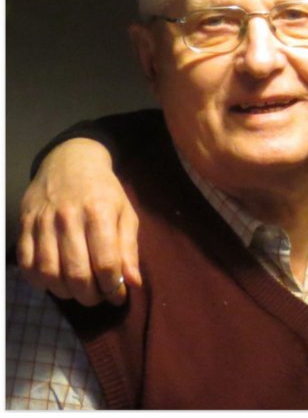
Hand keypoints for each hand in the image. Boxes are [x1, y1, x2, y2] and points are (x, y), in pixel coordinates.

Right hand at [17, 138, 141, 305]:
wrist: (70, 160)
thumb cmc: (104, 190)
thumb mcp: (125, 213)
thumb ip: (129, 248)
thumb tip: (133, 283)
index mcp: (98, 212)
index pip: (105, 263)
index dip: (113, 288)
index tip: (118, 296)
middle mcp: (68, 217)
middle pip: (76, 274)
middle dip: (90, 296)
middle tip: (98, 296)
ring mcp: (43, 221)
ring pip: (49, 274)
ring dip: (66, 292)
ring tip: (78, 290)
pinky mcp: (25, 224)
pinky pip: (27, 264)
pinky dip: (39, 281)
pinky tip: (55, 280)